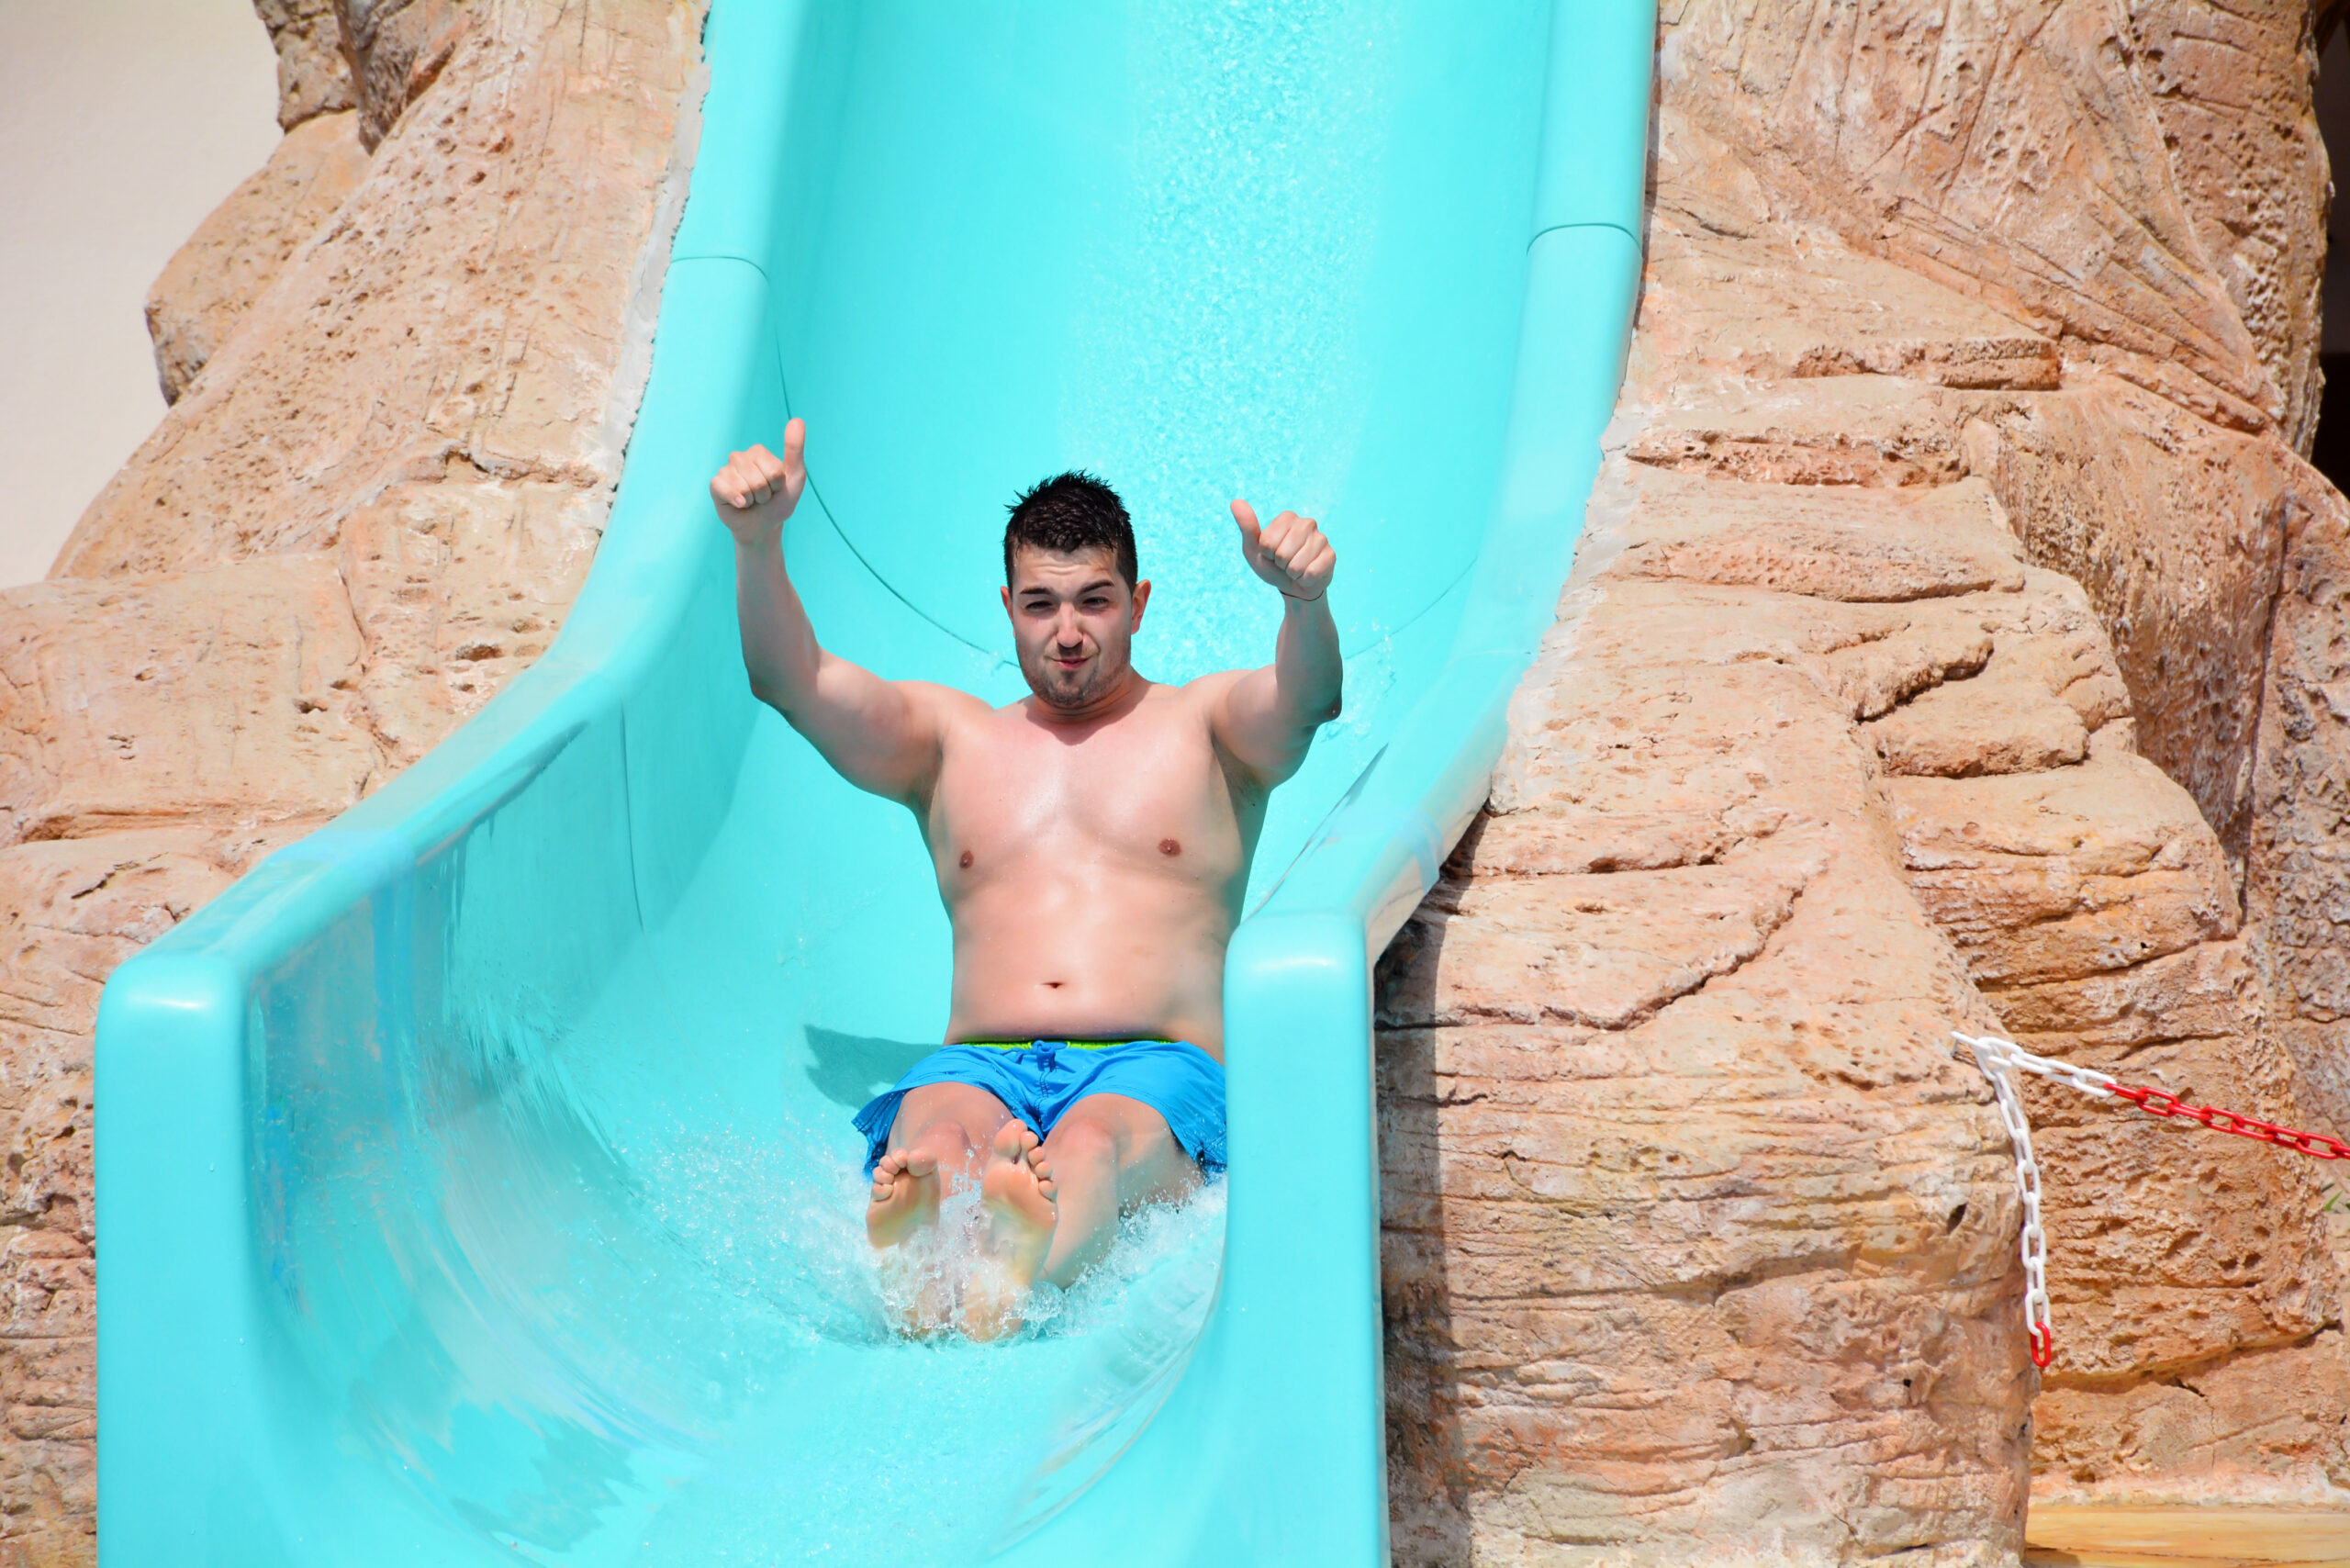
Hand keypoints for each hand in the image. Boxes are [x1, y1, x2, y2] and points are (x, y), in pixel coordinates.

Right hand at [710, 418, 807, 545]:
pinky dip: (736, 502)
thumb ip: (795, 450)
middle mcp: (740, 457)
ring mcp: (726, 470)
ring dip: (752, 501)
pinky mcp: (715, 485)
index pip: (774, 471)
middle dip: (765, 495)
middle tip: (763, 498)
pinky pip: (725, 490)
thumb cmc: (779, 502)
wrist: (762, 527)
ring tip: (752, 501)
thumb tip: (797, 420)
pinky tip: (739, 505)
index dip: (778, 486)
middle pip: (758, 479)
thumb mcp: (795, 477)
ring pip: (743, 486)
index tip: (776, 489)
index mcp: (758, 452)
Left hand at [1232, 499, 1334, 602]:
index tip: (1272, 554)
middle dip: (1280, 565)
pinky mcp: (1331, 555)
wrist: (1294, 586)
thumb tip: (1235, 502)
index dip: (1267, 554)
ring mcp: (1322, 538)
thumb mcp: (1254, 549)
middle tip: (1285, 564)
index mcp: (1287, 517)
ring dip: (1293, 573)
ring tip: (1296, 569)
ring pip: (1297, 565)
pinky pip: (1311, 573)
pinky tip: (1308, 575)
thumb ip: (1247, 527)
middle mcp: (1307, 523)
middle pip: (1282, 554)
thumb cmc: (1273, 566)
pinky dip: (1305, 580)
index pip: (1267, 542)